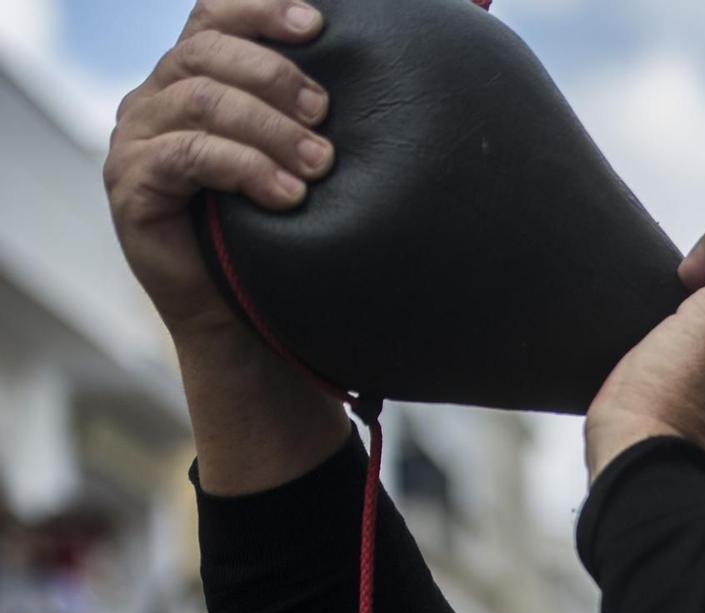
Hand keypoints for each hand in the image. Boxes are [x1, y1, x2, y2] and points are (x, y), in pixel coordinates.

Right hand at [107, 0, 349, 494]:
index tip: (319, 25)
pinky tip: (288, 195)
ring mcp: (136, 141)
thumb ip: (325, 117)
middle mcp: (156, 100)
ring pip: (200, 100)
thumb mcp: (311, 167)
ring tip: (320, 165)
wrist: (252, 326)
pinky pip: (185, 155)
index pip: (215, 15)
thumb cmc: (289, 239)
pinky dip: (243, 167)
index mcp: (196, 79)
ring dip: (268, 127)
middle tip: (327, 116)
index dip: (261, 10)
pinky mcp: (131, 187)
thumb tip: (409, 66)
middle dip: (275, 75)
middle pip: (207, 51)